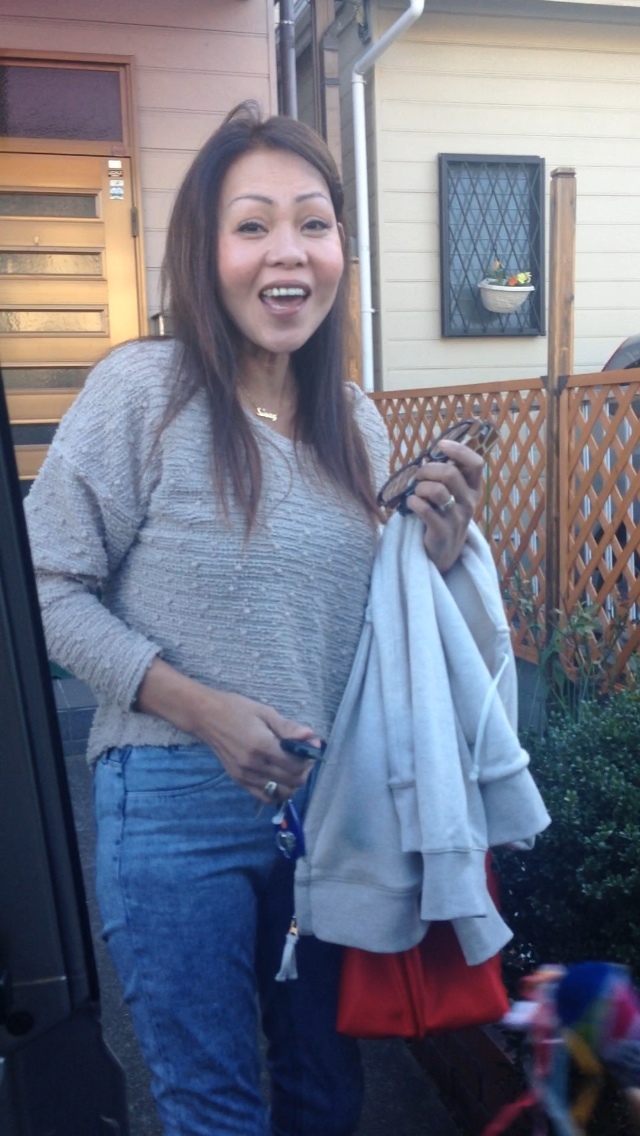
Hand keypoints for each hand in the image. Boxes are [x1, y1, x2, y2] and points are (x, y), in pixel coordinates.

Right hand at [135, 658, 315, 803]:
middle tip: (303, 757)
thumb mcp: (265, 712)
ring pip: (280, 793)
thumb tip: (310, 736)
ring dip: (292, 783)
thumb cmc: (236, 708)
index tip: (311, 747)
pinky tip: (279, 777)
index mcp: (261, 745)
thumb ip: (288, 728)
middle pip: (291, 782)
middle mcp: (253, 765)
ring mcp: (245, 776)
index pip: (295, 765)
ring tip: (292, 767)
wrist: (206, 716)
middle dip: (304, 771)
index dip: (308, 759)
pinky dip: (277, 791)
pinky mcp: (239, 781)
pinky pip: (264, 796)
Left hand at [403, 438, 483, 571]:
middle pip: (450, 474)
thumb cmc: (443, 515)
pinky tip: (411, 504)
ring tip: (416, 493)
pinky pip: (425, 511)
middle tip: (418, 475)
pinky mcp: (443, 532)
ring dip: (420, 487)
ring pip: (437, 491)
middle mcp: (469, 502)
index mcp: (473, 489)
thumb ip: (446, 477)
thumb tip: (429, 455)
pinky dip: (413, 503)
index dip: (459, 450)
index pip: (475, 463)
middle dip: (428, 470)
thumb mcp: (452, 495)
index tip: (440, 445)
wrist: (444, 552)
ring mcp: (457, 518)